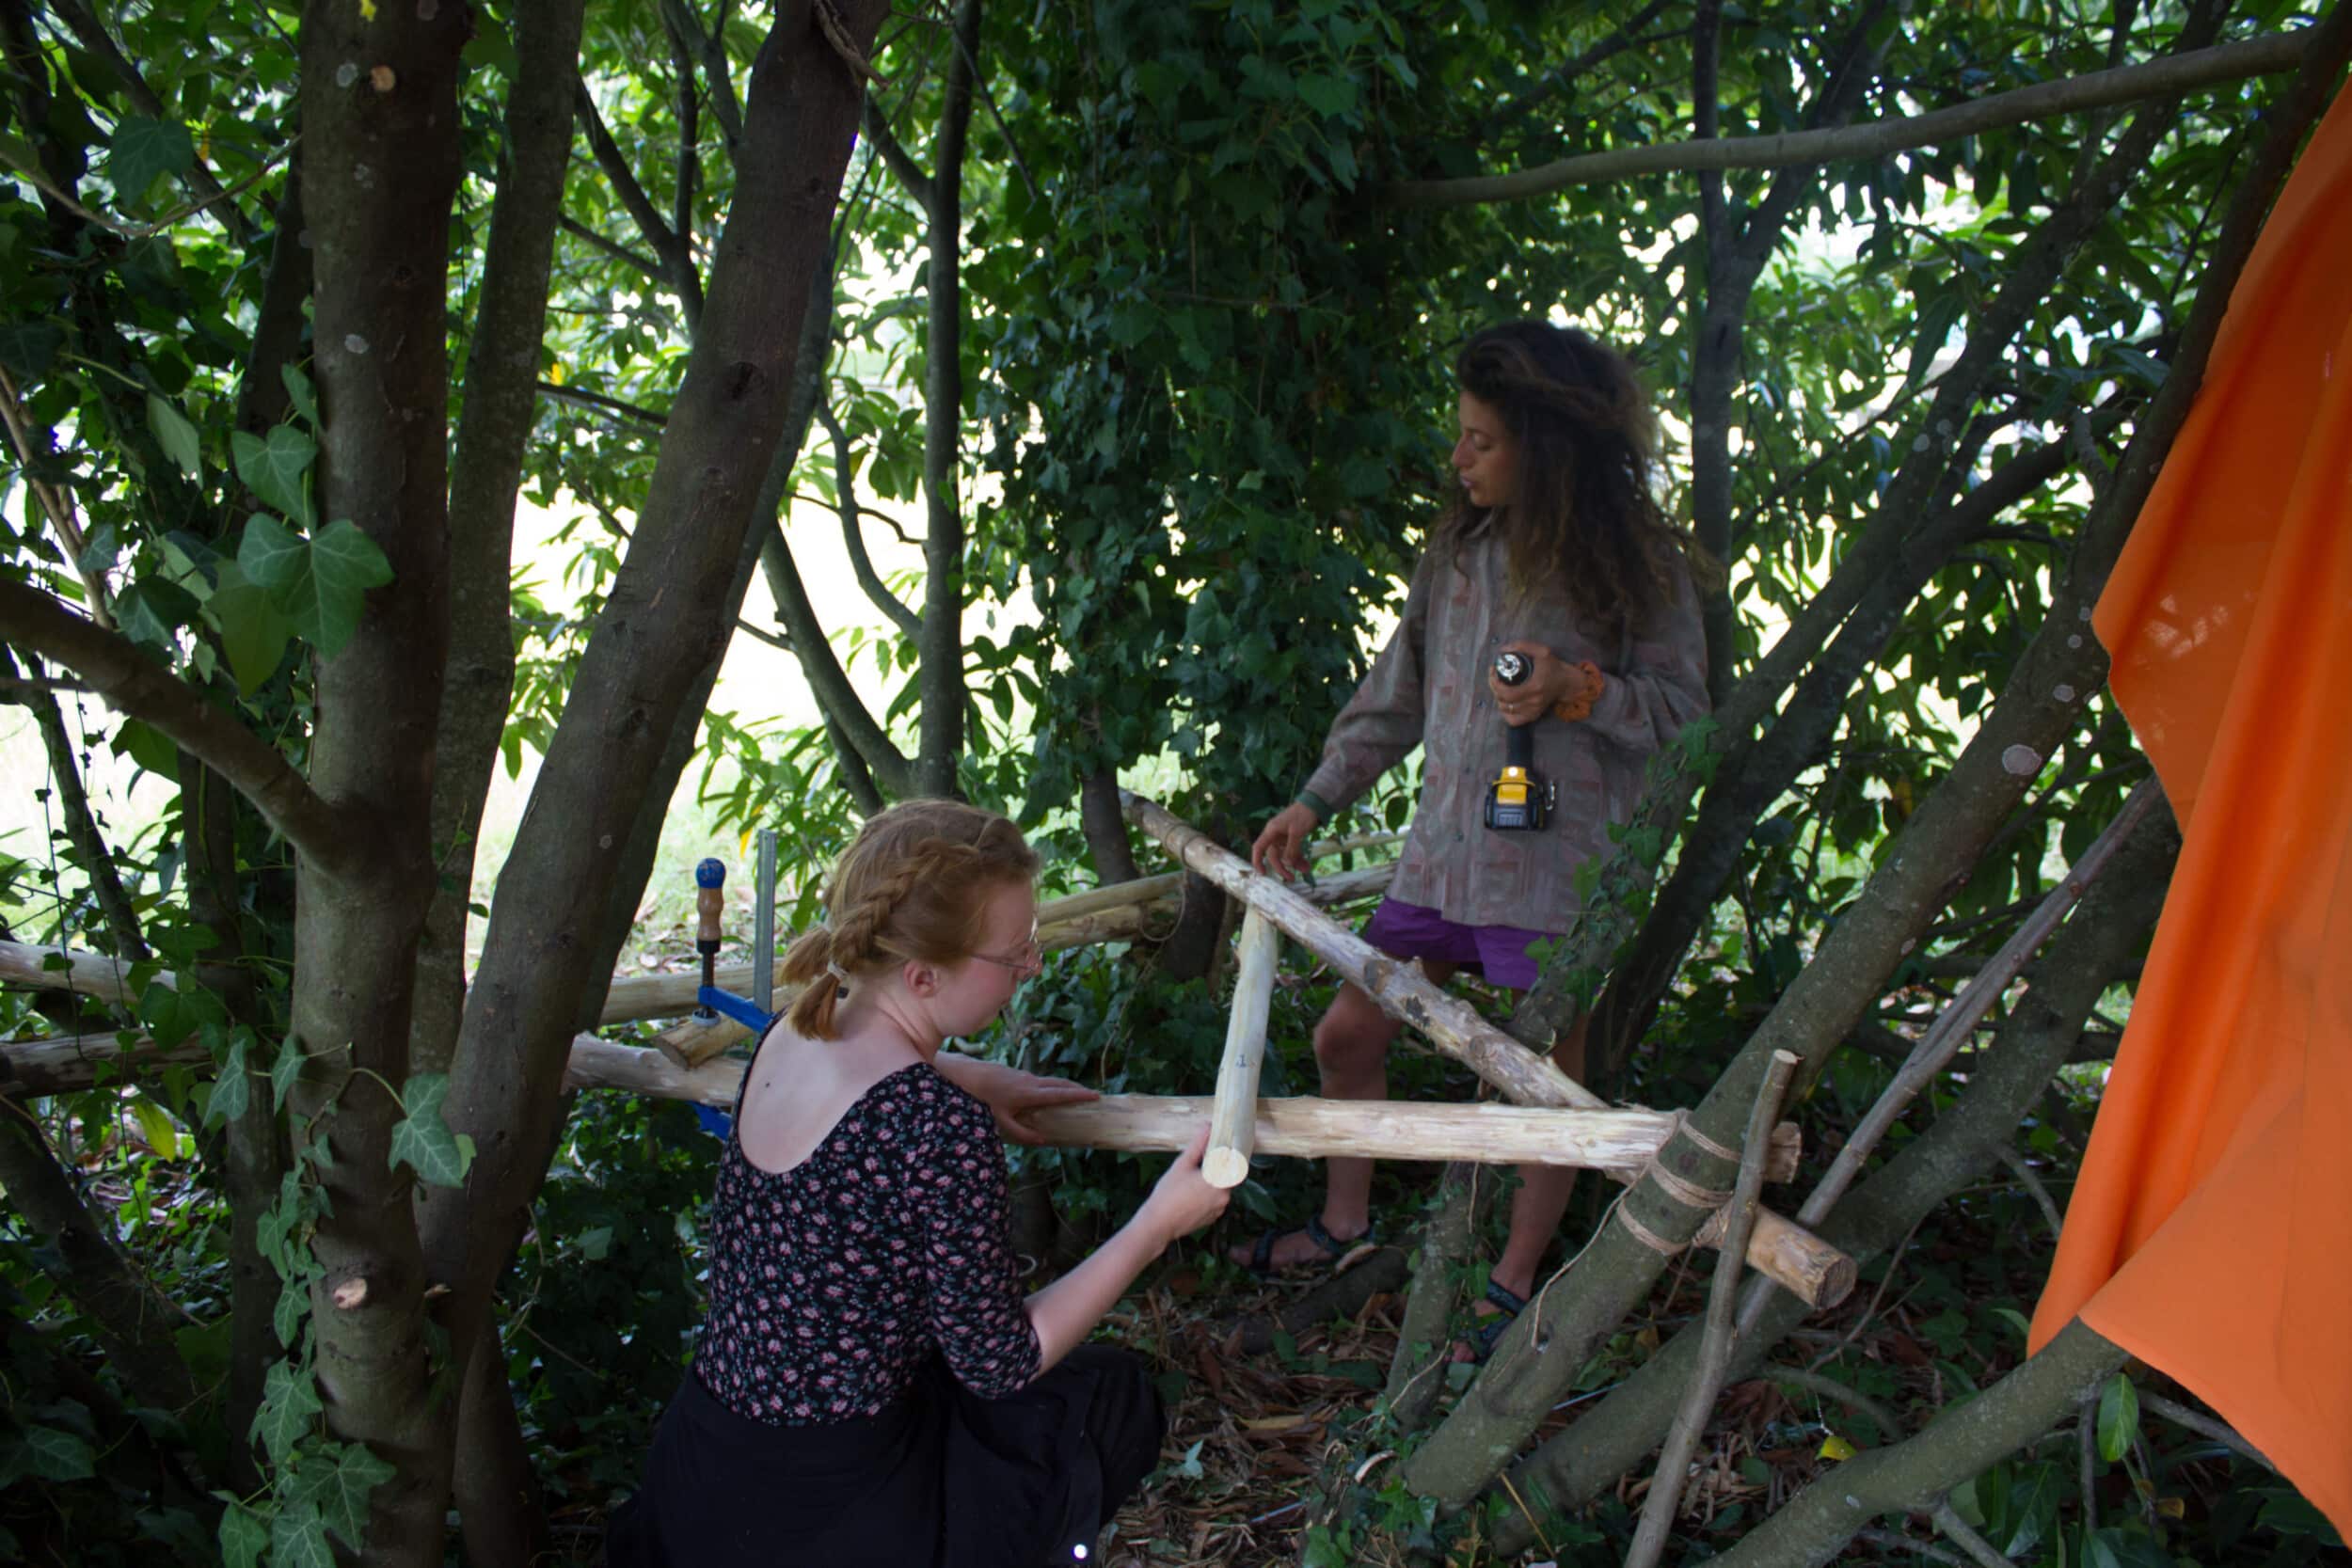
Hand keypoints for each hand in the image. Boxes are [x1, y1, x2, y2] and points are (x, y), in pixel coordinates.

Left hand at [934, 1056, 1098, 1144]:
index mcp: (1030, 1094)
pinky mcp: (1017, 1074)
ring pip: (1049, 1080)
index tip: (1096, 1096)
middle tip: (1092, 1095)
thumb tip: (1043, 1140)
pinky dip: (1051, 1086)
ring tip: (1075, 1095)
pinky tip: (1049, 1094)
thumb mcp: (1000, 1122)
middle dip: (1077, 1089)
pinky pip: (1040, 1080)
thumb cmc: (982, 1100)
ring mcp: (1024, 1075)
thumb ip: (1022, 1133)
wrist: (966, 1075)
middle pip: (1060, 1084)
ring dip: (1064, 1086)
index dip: (1079, 1095)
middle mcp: (1031, 1081)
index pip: (1060, 1094)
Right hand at [1142, 1123, 1229, 1244]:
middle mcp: (1224, 1197)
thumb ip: (1198, 1145)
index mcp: (1220, 1182)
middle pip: (1227, 1178)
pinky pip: (1214, 1203)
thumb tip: (1207, 1127)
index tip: (1226, 1149)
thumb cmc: (1169, 1193)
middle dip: (1218, 1169)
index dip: (1233, 1157)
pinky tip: (1192, 1193)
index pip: (1237, 1166)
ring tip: (1194, 1178)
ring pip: (1220, 1191)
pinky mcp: (1211, 1219)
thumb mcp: (1182, 1165)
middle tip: (1204, 1161)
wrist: (1158, 1223)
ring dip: (1212, 1183)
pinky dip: (1207, 1196)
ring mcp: (1218, 1210)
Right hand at [1250, 801, 1318, 879]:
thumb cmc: (1303, 815)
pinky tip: (1306, 865)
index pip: (1258, 848)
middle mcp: (1275, 835)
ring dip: (1294, 864)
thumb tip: (1287, 864)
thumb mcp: (1297, 832)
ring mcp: (1284, 837)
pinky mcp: (1293, 837)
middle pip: (1274, 855)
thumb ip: (1291, 849)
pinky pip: (1293, 851)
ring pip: (1285, 855)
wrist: (1315, 804)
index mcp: (1271, 831)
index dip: (1257, 861)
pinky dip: (1299, 858)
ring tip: (1306, 870)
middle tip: (1292, 879)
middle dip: (1282, 867)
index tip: (1262, 873)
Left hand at [1489, 640, 1603, 724]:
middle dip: (1494, 689)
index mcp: (1535, 687)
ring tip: (1500, 687)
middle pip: (1504, 703)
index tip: (1494, 672)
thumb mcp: (1541, 651)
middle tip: (1495, 677)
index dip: (1495, 683)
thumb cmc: (1553, 667)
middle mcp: (1534, 702)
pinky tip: (1507, 701)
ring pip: (1506, 711)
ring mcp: (1533, 711)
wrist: (1566, 683)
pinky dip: (1506, 712)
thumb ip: (1523, 646)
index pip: (1506, 693)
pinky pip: (1513, 720)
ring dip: (1499, 699)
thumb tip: (1503, 650)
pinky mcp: (1533, 715)